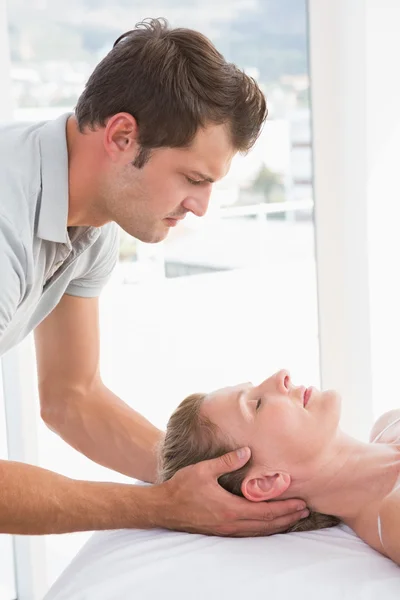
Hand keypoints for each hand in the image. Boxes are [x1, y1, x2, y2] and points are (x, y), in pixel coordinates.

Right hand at [153, 447, 308, 536]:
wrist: (164, 508)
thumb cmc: (183, 487)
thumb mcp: (204, 469)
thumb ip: (226, 461)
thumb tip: (247, 451)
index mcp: (230, 509)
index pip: (265, 511)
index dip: (285, 508)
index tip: (301, 503)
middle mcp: (231, 523)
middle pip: (266, 524)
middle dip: (287, 518)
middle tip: (305, 511)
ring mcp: (227, 530)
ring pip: (259, 531)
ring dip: (278, 525)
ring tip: (293, 518)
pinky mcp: (222, 531)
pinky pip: (249, 533)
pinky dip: (264, 529)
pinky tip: (269, 523)